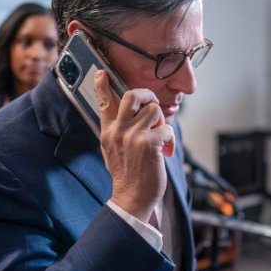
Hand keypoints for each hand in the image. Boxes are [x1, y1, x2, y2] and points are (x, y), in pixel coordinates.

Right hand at [95, 72, 174, 222]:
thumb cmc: (125, 175)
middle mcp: (118, 131)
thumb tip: (128, 117)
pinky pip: (166, 128)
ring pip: (155, 110)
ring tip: (159, 136)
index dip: (102, 85)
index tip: (101, 73)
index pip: (104, 103)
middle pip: (132, 95)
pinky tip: (165, 151)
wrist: (131, 197)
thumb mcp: (111, 151)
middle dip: (147, 96)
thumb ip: (116, 132)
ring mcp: (133, 136)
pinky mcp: (149, 143)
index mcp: (108, 132)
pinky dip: (169, 139)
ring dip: (162, 122)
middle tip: (152, 107)